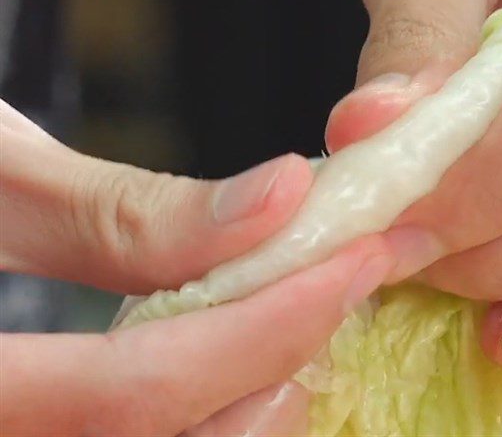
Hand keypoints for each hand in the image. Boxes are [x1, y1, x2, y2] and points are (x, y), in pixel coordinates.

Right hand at [0, 100, 391, 436]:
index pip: (133, 395)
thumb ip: (122, 212)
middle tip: (339, 294)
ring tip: (296, 326)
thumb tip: (283, 195)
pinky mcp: (24, 428)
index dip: (268, 326)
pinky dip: (192, 423)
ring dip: (242, 418)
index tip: (359, 255)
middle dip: (270, 386)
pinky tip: (232, 366)